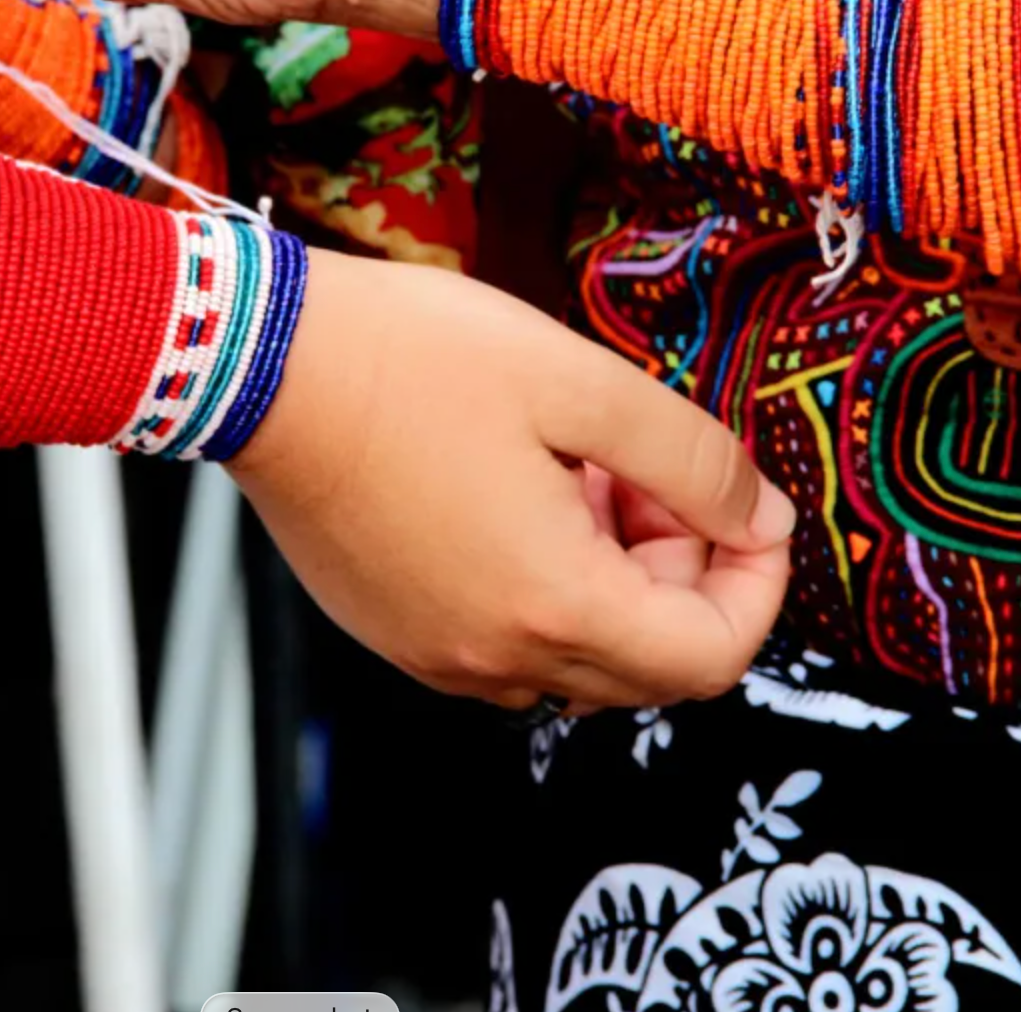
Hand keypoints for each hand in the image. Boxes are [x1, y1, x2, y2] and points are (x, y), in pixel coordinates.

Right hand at [231, 250, 794, 710]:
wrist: (259, 364)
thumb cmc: (408, 362)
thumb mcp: (580, 384)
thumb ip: (693, 459)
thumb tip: (760, 515)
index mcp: (552, 605)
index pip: (711, 655)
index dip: (757, 585)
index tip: (749, 510)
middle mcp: (493, 655)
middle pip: (644, 659)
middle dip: (679, 566)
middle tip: (645, 467)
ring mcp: (434, 650)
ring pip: (575, 648)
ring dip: (610, 572)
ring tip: (575, 466)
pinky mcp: (392, 626)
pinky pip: (505, 636)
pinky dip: (543, 582)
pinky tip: (513, 490)